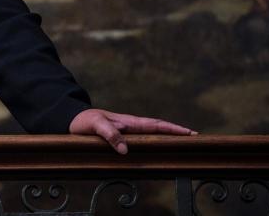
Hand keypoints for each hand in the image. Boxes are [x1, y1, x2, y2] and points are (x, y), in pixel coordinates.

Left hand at [68, 108, 196, 154]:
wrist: (73, 118)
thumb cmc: (84, 121)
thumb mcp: (95, 125)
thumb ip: (110, 135)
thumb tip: (125, 150)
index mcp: (129, 122)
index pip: (156, 125)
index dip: (173, 129)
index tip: (191, 133)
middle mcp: (131, 125)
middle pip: (159, 128)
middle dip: (177, 132)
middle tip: (195, 137)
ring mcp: (128, 130)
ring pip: (152, 133)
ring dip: (167, 136)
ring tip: (182, 142)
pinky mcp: (122, 135)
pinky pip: (143, 138)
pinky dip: (154, 141)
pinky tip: (158, 146)